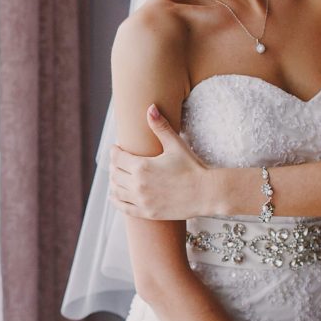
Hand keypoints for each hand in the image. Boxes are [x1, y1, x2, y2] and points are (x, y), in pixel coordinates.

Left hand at [108, 103, 210, 219]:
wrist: (206, 193)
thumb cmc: (192, 167)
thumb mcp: (175, 145)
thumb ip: (160, 127)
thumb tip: (150, 107)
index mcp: (142, 166)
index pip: (117, 157)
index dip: (115, 151)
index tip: (118, 148)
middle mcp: (138, 184)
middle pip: (114, 173)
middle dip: (114, 165)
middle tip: (118, 161)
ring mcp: (141, 200)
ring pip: (116, 190)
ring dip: (113, 182)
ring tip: (117, 176)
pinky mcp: (146, 212)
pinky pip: (123, 207)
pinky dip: (116, 200)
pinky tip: (114, 195)